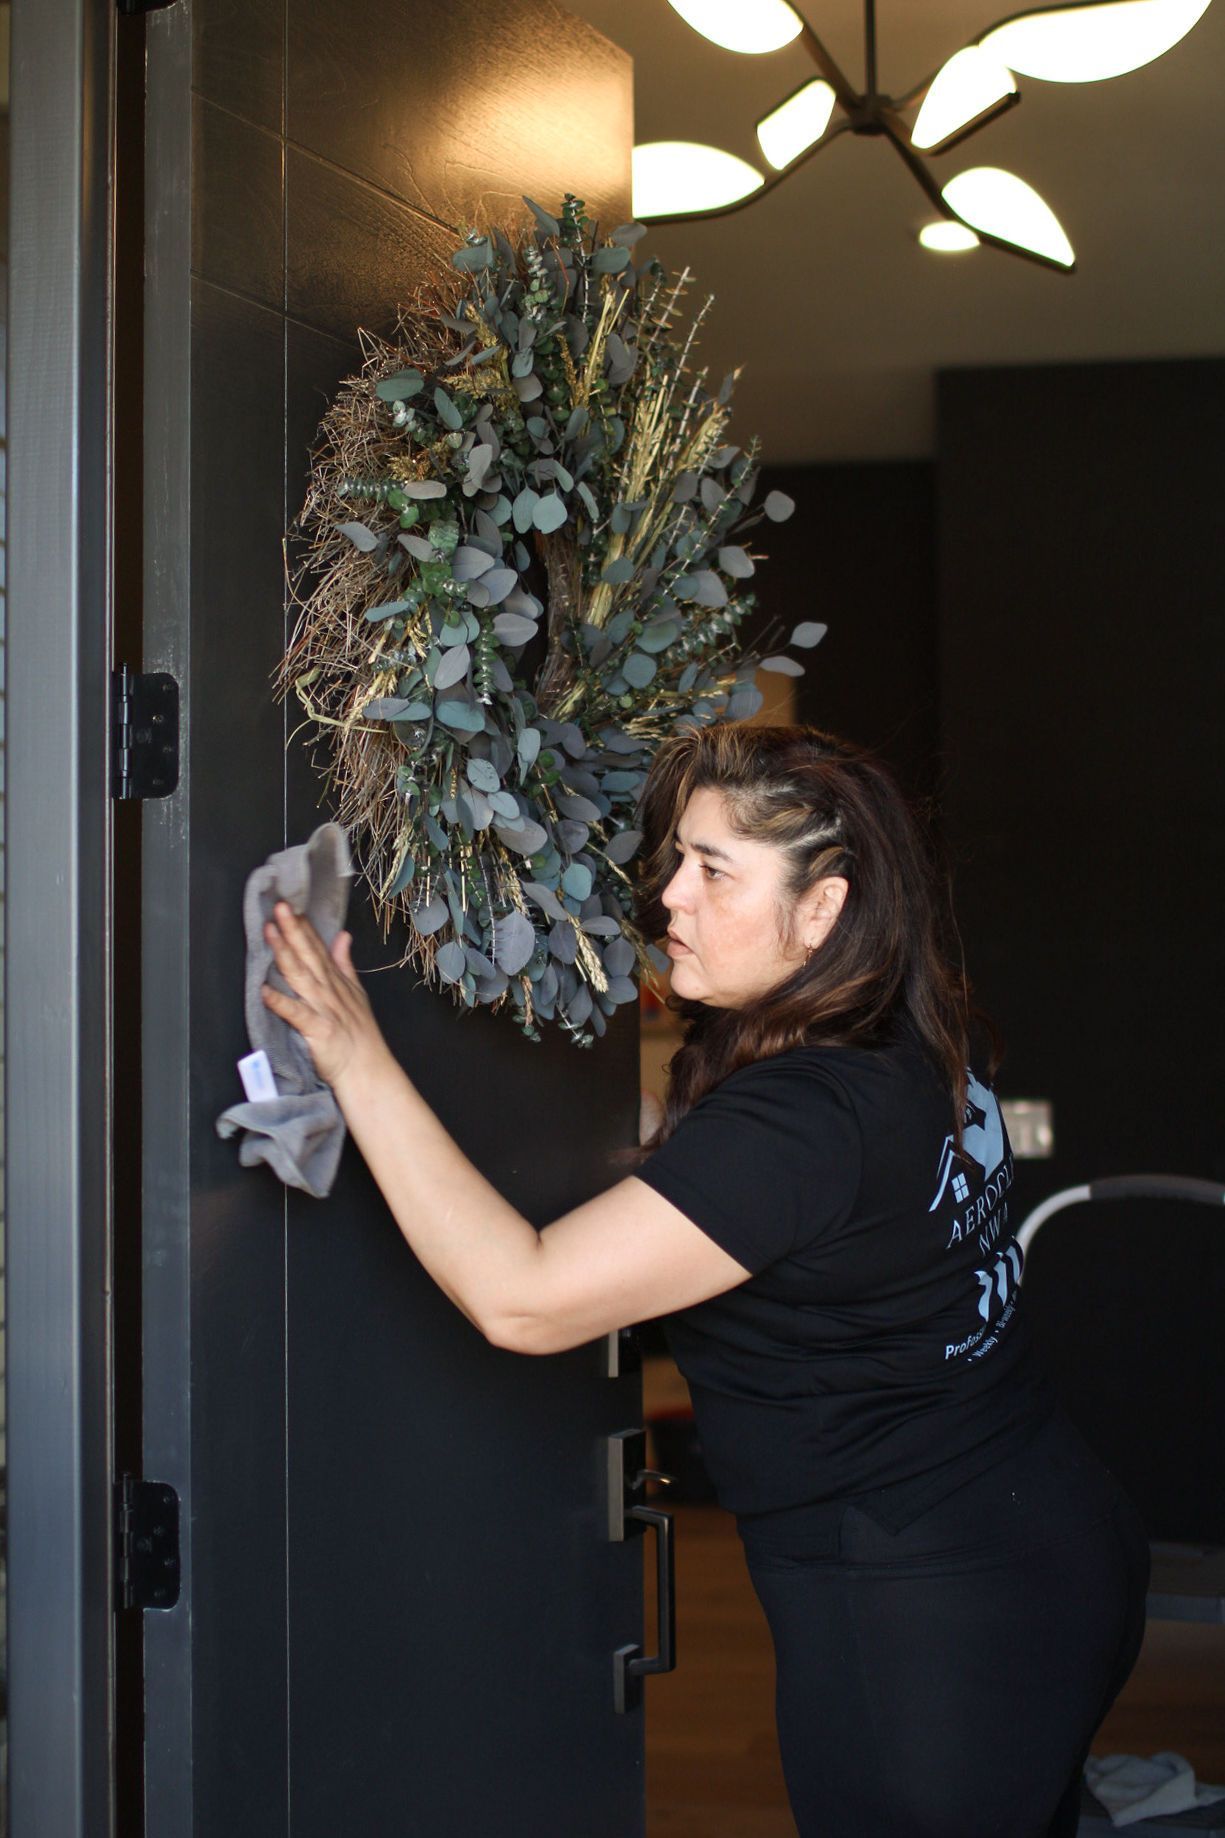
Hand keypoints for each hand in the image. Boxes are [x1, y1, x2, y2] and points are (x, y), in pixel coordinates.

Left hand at [261, 902, 386, 1089]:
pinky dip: (281, 1002)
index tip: (290, 904)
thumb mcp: (357, 992)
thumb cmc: (360, 1035)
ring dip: (285, 953)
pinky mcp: (317, 1030)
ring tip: (270, 933)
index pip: (317, 947)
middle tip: (280, 907)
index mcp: (336, 980)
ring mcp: (324, 1008)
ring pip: (300, 975)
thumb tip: (342, 935)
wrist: (368, 1069)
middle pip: (308, 955)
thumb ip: (345, 963)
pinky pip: (296, 1014)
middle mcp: (328, 989)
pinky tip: (264, 991)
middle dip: (293, 929)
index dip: (303, 925)